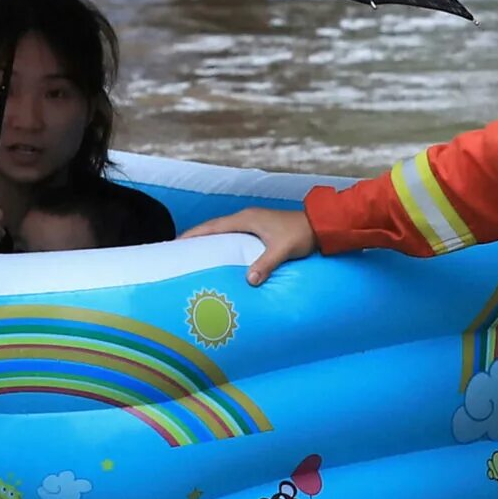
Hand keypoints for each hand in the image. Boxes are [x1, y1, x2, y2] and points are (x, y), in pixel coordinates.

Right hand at [181, 206, 317, 284]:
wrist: (320, 225)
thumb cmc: (301, 234)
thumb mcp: (282, 250)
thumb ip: (265, 263)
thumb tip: (249, 280)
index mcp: (246, 219)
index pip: (212, 227)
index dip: (193, 234)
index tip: (176, 243)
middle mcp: (246, 217)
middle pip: (214, 227)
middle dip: (196, 237)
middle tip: (178, 250)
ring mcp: (253, 221)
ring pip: (223, 230)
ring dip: (209, 239)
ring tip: (194, 252)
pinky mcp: (260, 227)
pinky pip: (233, 234)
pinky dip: (222, 241)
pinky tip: (219, 252)